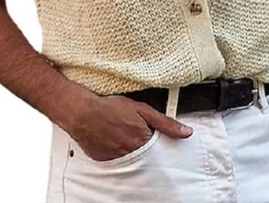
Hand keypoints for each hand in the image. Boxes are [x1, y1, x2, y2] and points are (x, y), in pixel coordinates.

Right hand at [61, 89, 192, 161]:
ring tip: (124, 137)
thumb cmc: (109, 107)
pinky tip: (114, 141)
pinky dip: (118, 153)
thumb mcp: (142, 109)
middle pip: (146, 157)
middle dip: (146, 149)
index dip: (158, 143)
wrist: (82, 112)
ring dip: (132, 151)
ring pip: (131, 160)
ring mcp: (117, 159)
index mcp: (143, 141)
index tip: (157, 139)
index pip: (159, 150)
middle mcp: (131, 153)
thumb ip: (165, 122)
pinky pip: (116, 161)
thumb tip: (186, 132)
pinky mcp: (104, 160)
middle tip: (138, 136)